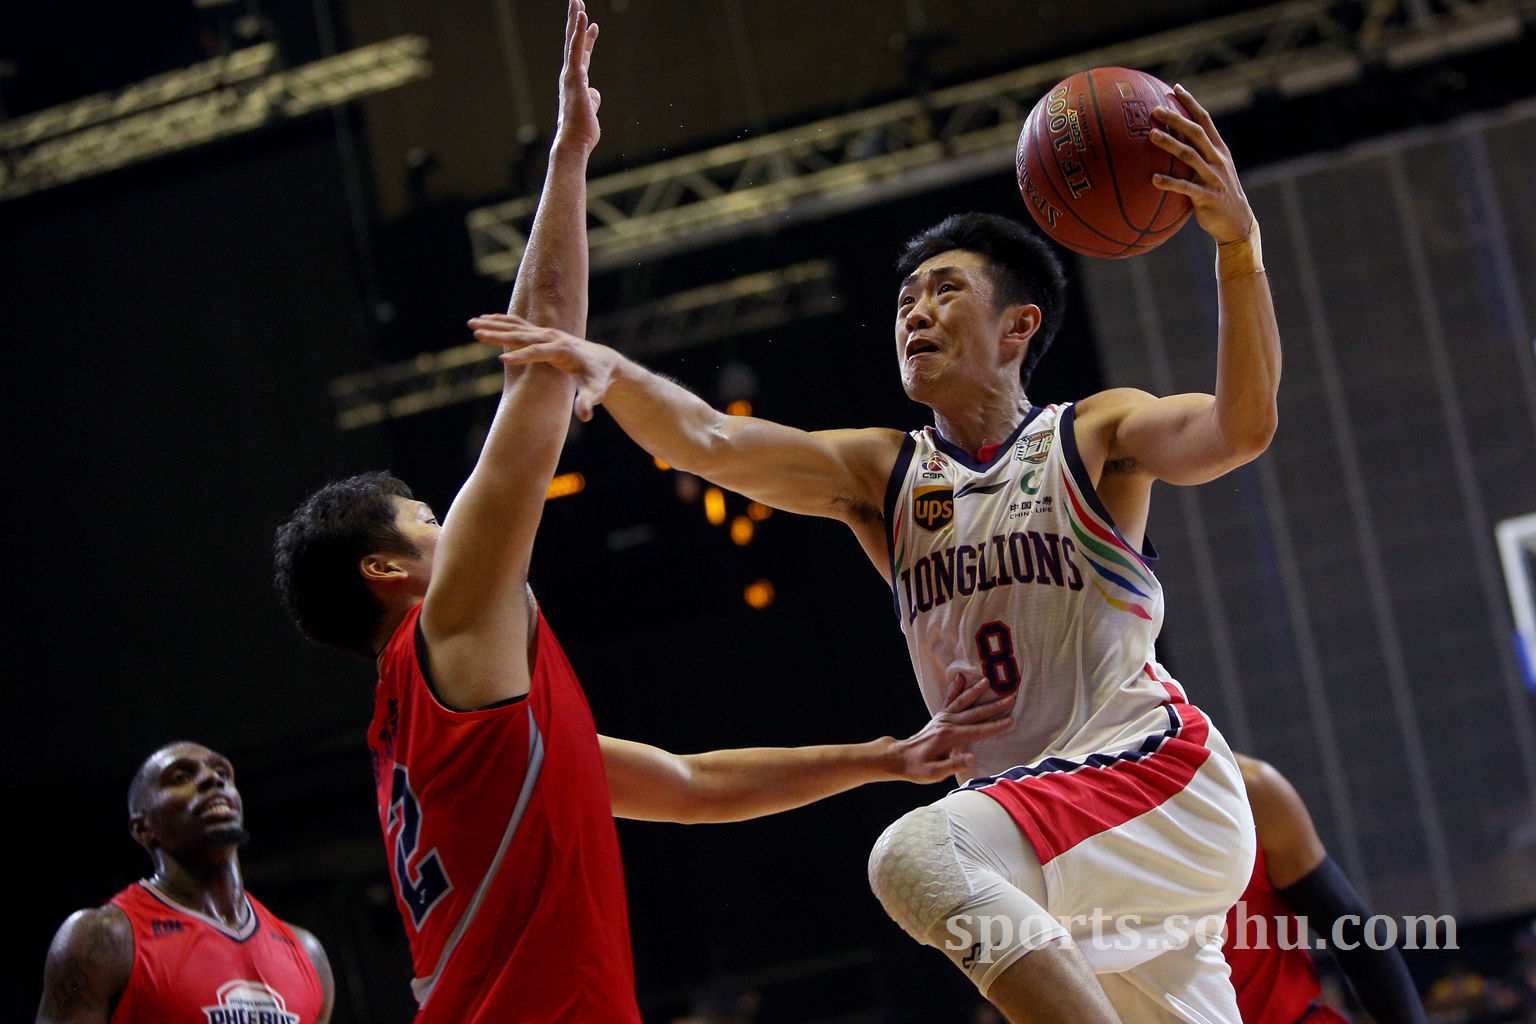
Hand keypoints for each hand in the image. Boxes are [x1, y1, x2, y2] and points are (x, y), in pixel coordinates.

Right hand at [468, 313, 620, 420]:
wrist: (603, 361)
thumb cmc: (598, 379)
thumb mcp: (595, 391)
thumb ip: (588, 402)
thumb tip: (584, 416)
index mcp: (562, 351)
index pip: (538, 353)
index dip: (521, 357)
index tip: (502, 360)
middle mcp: (553, 337)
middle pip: (522, 335)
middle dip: (499, 334)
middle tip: (477, 333)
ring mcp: (547, 333)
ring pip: (516, 327)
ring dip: (493, 325)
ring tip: (472, 323)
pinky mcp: (543, 333)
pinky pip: (519, 325)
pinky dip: (501, 322)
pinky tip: (484, 320)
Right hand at [556, 0, 600, 153]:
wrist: (574, 141)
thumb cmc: (582, 130)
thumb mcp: (591, 109)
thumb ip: (592, 98)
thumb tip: (594, 93)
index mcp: (575, 82)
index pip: (581, 55)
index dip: (586, 38)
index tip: (592, 24)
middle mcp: (570, 75)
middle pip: (572, 42)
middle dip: (575, 21)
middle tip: (577, 1)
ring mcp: (570, 74)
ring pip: (572, 41)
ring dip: (575, 19)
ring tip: (577, 1)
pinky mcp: (575, 76)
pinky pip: (576, 48)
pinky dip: (579, 32)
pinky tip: (583, 17)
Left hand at [887, 677, 1013, 783]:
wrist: (899, 757)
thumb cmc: (917, 768)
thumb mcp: (933, 773)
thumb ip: (953, 765)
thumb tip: (972, 758)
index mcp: (948, 738)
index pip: (977, 731)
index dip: (995, 727)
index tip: (1010, 721)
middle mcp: (946, 724)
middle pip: (974, 714)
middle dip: (993, 707)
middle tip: (1010, 699)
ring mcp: (942, 718)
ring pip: (962, 702)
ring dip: (976, 691)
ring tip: (988, 681)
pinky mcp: (939, 717)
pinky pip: (949, 700)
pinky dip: (955, 688)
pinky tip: (960, 677)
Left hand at [1149, 84, 1251, 243]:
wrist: (1237, 222)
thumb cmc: (1217, 194)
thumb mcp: (1211, 171)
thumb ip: (1196, 156)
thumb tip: (1170, 144)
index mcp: (1219, 149)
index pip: (1205, 120)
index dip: (1191, 103)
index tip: (1175, 88)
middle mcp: (1217, 159)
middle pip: (1196, 133)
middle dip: (1177, 119)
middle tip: (1156, 110)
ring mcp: (1213, 177)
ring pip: (1190, 156)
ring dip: (1170, 145)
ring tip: (1151, 136)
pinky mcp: (1208, 196)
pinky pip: (1186, 188)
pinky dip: (1169, 183)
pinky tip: (1153, 180)